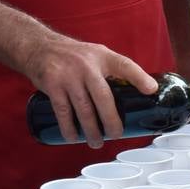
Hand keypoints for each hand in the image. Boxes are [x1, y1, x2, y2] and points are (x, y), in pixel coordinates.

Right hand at [25, 35, 156, 146]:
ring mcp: (68, 75)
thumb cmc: (72, 55)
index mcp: (102, 57)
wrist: (38, 47)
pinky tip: (73, 137)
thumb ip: (113, 71)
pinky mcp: (52, 84)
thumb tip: (139, 91)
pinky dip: (69, 128)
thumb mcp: (95, 55)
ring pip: (84, 109)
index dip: (140, 77)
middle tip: (116, 135)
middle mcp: (86, 65)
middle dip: (111, 120)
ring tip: (96, 142)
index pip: (124, 65)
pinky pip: (63, 112)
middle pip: (104, 97)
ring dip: (91, 130)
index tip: (151, 90)